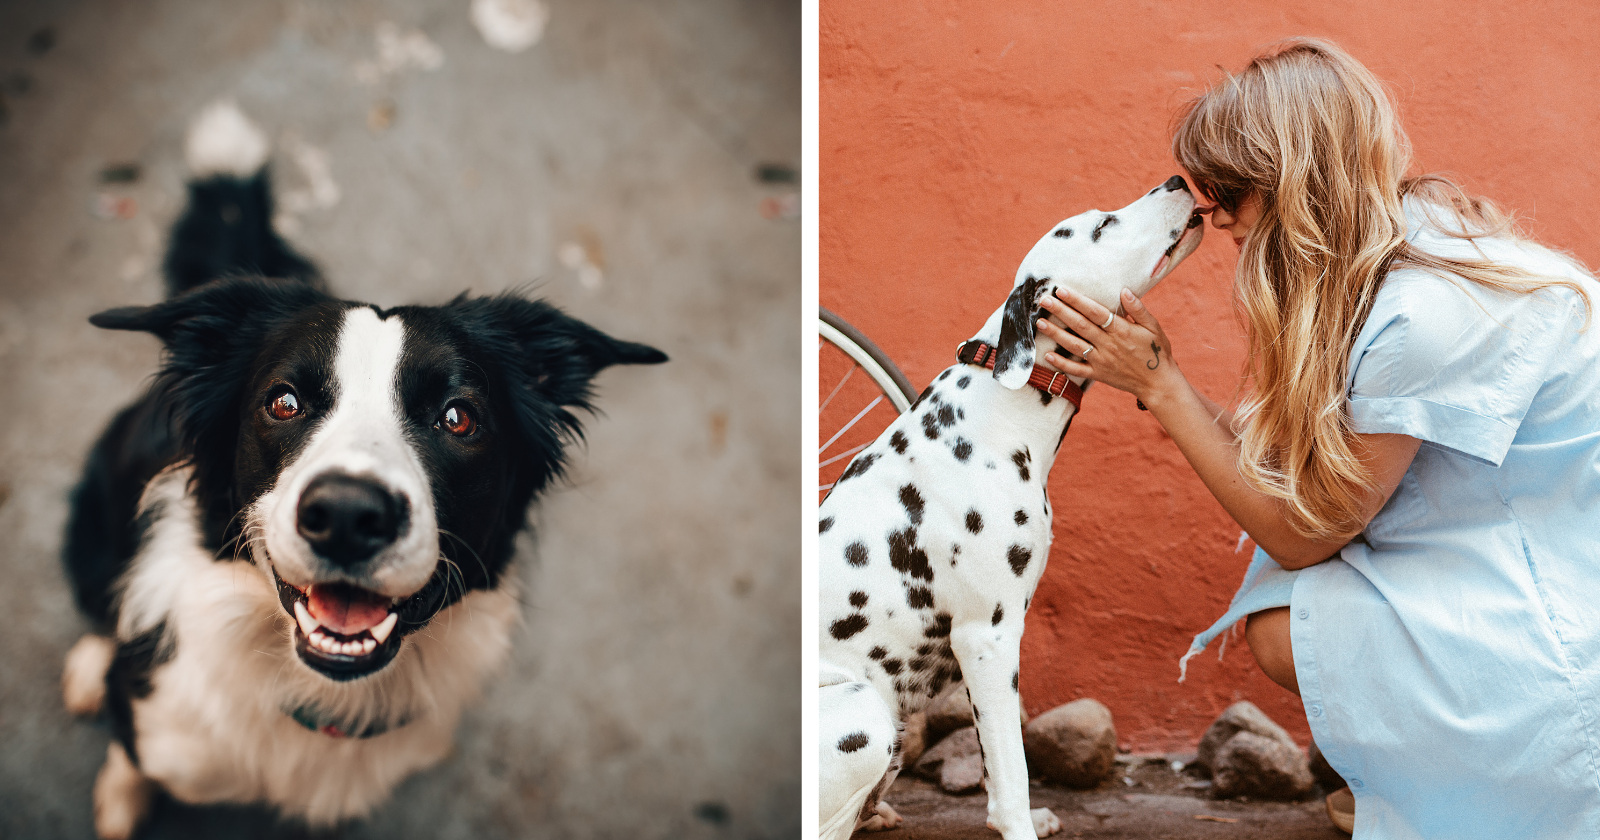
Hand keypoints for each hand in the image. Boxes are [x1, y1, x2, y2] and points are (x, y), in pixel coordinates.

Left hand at [1035, 287, 1180, 401]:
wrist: (1158, 383)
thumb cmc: (1157, 351)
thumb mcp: (1153, 327)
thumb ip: (1138, 309)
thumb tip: (1124, 290)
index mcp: (1121, 330)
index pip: (1094, 312)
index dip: (1077, 300)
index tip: (1062, 290)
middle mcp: (1108, 344)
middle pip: (1080, 325)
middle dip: (1060, 311)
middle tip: (1043, 299)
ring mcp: (1101, 361)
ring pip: (1074, 345)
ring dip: (1055, 333)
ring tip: (1040, 322)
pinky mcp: (1098, 374)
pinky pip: (1076, 369)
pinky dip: (1061, 364)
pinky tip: (1047, 355)